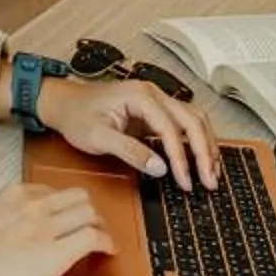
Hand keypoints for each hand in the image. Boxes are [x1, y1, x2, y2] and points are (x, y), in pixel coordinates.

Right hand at [0, 182, 111, 275]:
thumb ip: (5, 215)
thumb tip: (14, 228)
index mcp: (17, 194)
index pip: (55, 191)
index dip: (68, 204)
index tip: (70, 214)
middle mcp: (37, 205)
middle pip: (80, 197)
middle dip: (90, 212)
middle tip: (93, 227)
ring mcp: (49, 227)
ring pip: (91, 214)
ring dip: (101, 226)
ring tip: (102, 239)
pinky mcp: (59, 252)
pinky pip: (93, 238)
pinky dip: (105, 243)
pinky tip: (107, 252)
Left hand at [33, 75, 221, 188]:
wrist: (63, 102)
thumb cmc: (76, 115)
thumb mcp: (98, 137)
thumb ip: (130, 151)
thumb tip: (160, 167)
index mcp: (141, 96)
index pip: (171, 129)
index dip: (181, 159)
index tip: (185, 182)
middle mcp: (153, 93)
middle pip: (192, 120)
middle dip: (205, 152)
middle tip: (210, 180)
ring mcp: (156, 100)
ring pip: (194, 119)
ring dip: (206, 145)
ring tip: (212, 172)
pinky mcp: (156, 110)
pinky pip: (185, 123)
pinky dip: (197, 140)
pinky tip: (201, 159)